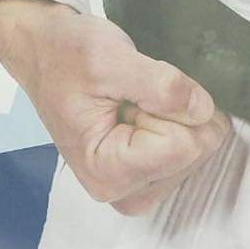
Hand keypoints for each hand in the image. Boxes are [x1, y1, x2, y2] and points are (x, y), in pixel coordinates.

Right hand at [0, 0, 229, 214]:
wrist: (45, 54)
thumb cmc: (66, 55)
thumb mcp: (109, 58)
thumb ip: (161, 85)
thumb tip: (203, 110)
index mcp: (108, 173)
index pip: (182, 145)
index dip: (171, 106)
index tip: (133, 92)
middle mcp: (124, 194)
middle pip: (195, 153)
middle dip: (176, 113)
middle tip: (134, 96)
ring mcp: (138, 190)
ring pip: (199, 151)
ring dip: (175, 116)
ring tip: (134, 103)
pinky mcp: (149, 180)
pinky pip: (192, 150)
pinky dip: (177, 123)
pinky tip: (144, 113)